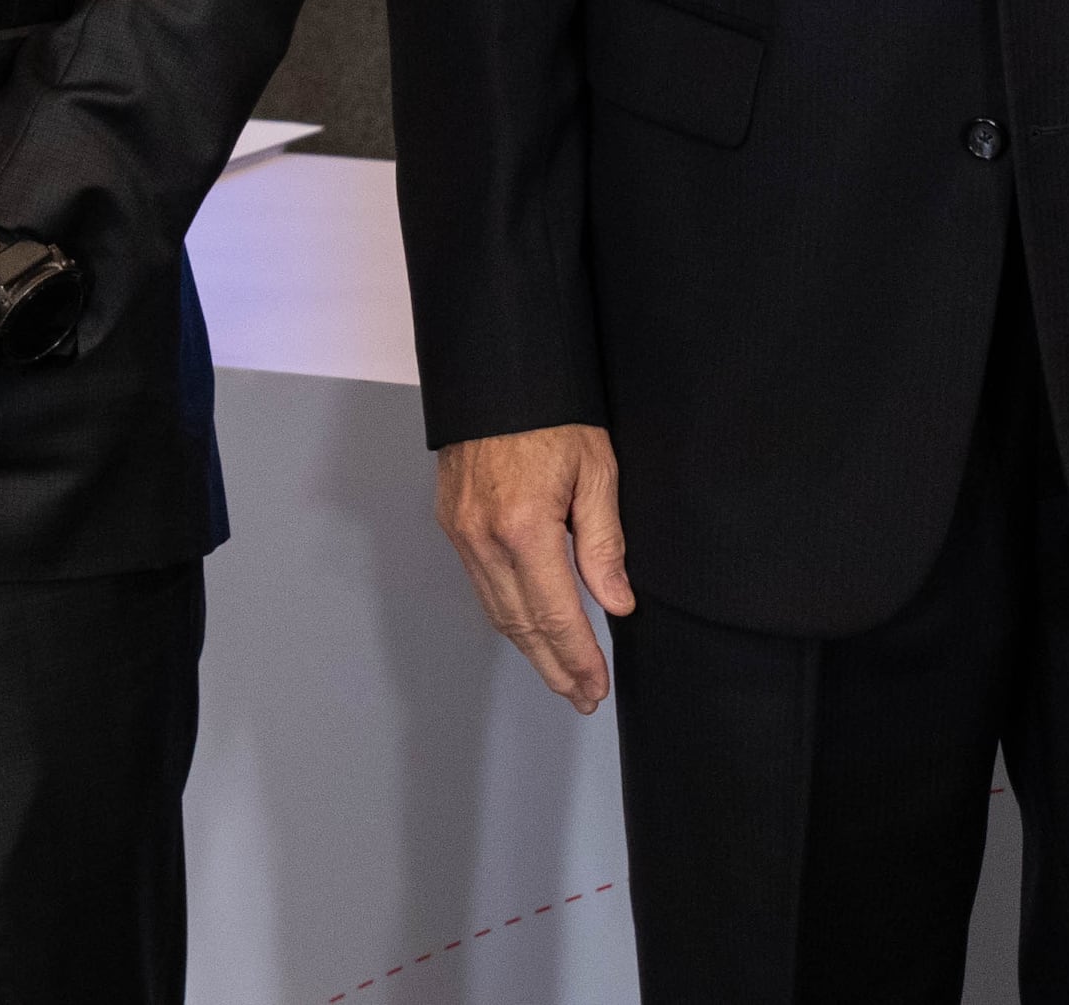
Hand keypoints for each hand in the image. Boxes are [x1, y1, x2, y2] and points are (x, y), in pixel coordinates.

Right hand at [436, 425, 635, 711]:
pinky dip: (507, 616)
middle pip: (521, 625)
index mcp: (525, 526)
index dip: (578, 657)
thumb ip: (604, 543)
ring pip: (496, 611)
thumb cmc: (553, 413)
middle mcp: (485, 538)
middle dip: (554, 667)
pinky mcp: (452, 524)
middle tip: (582, 697)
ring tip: (562, 675)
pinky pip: (481, 586)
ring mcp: (462, 533)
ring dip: (530, 649)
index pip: (556, 614)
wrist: (496, 372)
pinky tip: (530, 629)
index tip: (596, 687)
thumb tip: (615, 603)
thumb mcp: (596, 470)